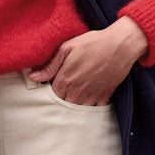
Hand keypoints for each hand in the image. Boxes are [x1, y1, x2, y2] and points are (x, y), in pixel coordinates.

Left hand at [28, 17, 148, 104]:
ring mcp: (91, 97)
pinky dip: (90, 107)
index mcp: (65, 81)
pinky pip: (94, 110)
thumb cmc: (93, 43)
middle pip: (62, 105)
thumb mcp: (67, 48)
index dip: (50, 92)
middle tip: (65, 89)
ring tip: (75, 94)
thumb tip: (33, 77)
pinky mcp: (104, 97)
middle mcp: (77, 93)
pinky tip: (88, 98)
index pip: (50, 96)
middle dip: (61, 100)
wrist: (121, 45)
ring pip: (77, 110)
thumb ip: (50, 65)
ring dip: (74, 105)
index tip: (52, 85)